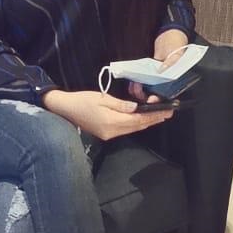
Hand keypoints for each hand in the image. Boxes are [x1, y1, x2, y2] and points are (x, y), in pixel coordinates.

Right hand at [41, 89, 173, 139]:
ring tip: (159, 115)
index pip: (138, 120)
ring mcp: (109, 135)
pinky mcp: (106, 134)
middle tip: (168, 112)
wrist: (64, 109)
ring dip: (146, 122)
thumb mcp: (102, 98)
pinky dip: (136, 124)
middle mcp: (112, 131)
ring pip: (133, 129)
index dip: (153, 116)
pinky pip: (126, 130)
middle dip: (153, 119)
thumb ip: (121, 104)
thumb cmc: (82, 100)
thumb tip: (136, 108)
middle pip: (137, 126)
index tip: (166, 111)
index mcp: (111, 121)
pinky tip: (142, 119)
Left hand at [129, 28, 187, 101]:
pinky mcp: (150, 71)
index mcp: (176, 78)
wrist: (169, 32)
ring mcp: (158, 76)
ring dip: (140, 90)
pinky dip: (138, 82)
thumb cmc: (177, 42)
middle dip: (146, 96)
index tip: (151, 100)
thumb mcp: (176, 52)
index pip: (168, 94)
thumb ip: (171, 62)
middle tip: (138, 90)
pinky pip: (144, 80)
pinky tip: (133, 81)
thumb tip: (162, 70)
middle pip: (157, 94)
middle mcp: (167, 80)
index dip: (159, 99)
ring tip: (134, 85)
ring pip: (149, 89)